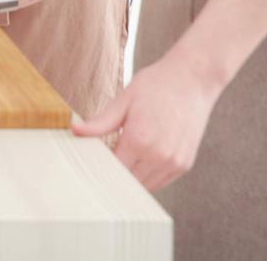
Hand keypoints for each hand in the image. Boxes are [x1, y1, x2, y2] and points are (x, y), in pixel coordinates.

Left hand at [73, 56, 223, 190]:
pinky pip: (161, 181)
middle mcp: (159, 155)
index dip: (99, 164)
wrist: (191, 81)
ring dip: (131, 175)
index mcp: (139, 140)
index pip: (112, 168)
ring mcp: (174, 162)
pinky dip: (148, 176)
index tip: (90, 158)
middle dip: (114, 171)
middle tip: (104, 157)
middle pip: (127, 179)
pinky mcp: (185, 164)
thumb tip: (75, 130)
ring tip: (122, 156)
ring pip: (144, 185)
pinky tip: (140, 159)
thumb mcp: (124, 100)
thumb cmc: (156, 86)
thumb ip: (100, 122)